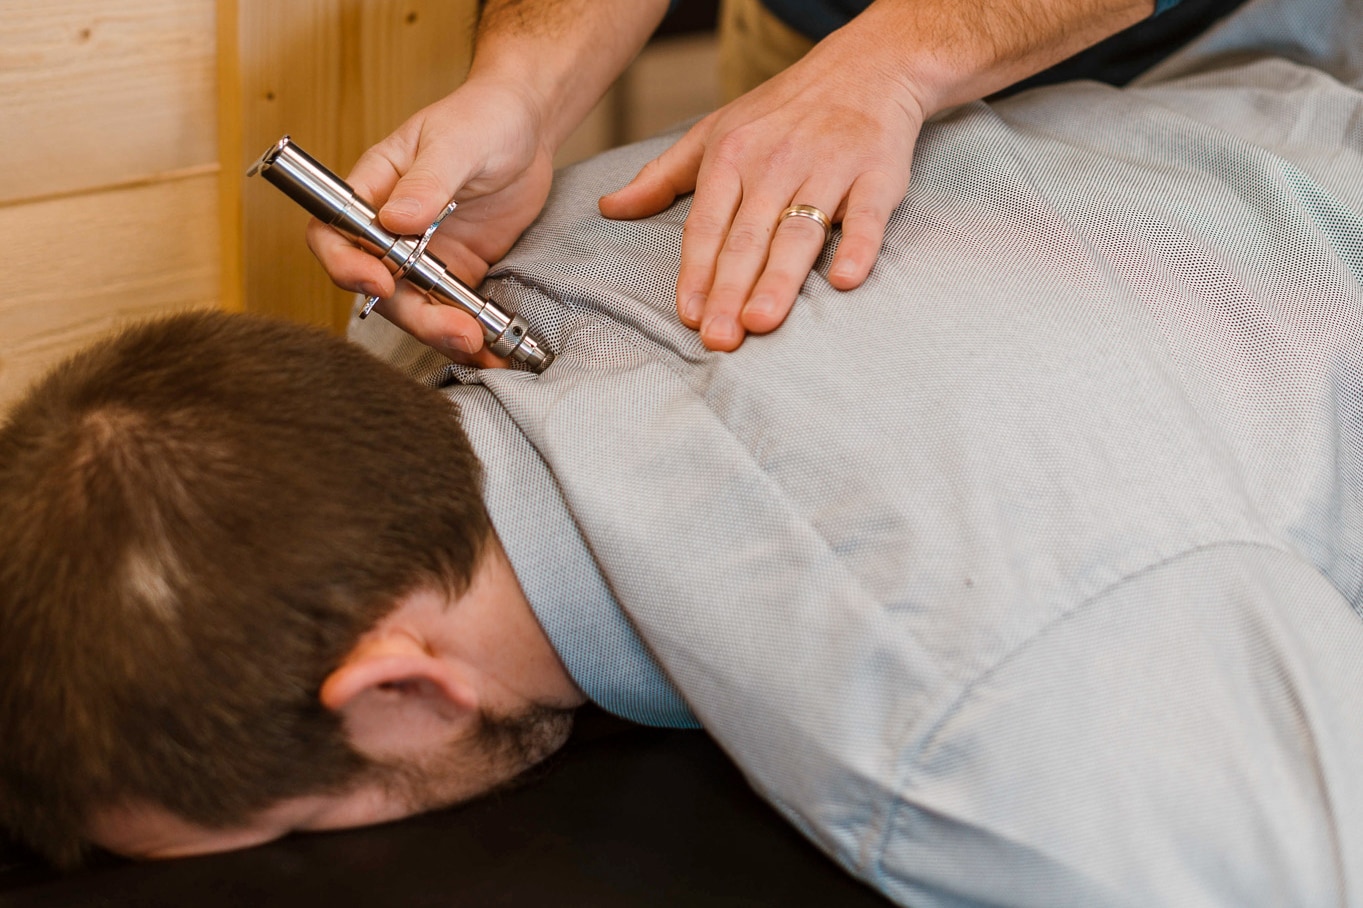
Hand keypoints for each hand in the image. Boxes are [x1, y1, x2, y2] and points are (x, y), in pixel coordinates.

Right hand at [308, 78, 553, 364]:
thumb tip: (396, 221)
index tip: (379, 280)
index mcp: (374, 190)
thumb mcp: (457, 143)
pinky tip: (494, 352)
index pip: (335, 233)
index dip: (346, 264)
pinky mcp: (457, 273)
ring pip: (416, 307)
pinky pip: (455, 311)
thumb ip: (428, 182)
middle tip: (454, 331)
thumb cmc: (483, 118)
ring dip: (443, 333)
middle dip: (414, 315)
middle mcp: (390, 230)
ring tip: (479, 346)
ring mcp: (424, 256)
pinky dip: (472, 335)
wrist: (528, 128)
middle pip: (380, 286)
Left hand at [598, 24, 924, 350]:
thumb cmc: (783, 110)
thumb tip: (610, 208)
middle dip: (729, 290)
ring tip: (761, 322)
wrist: (868, 66)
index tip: (690, 315)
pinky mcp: (876, 174)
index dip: (697, 272)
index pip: (707, 226)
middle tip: (718, 338)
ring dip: (779, 279)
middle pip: (747, 238)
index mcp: (731, 157)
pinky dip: (857, 246)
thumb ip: (663, 176)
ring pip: (798, 232)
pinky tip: (842, 280)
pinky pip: (866, 216)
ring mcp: (827, 168)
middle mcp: (776, 163)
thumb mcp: (715, 132)